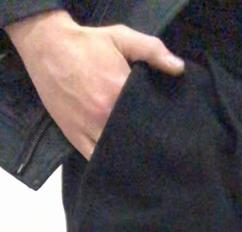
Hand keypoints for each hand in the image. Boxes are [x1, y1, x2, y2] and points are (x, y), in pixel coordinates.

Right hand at [5, 10, 185, 159]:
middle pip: (136, 142)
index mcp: (120, 93)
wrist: (47, 47)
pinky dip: (110, 166)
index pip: (150, 121)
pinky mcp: (76, 139)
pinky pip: (96, 161)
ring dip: (131, 159)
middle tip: (163, 151)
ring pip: (117, 155)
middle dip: (149, 146)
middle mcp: (106, 117)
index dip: (162, 128)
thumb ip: (152, 50)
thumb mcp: (121, 37)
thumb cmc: (86, 44)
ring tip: (146, 162)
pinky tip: (122, 168)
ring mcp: (90, 130)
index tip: (172, 134)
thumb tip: (179, 69)